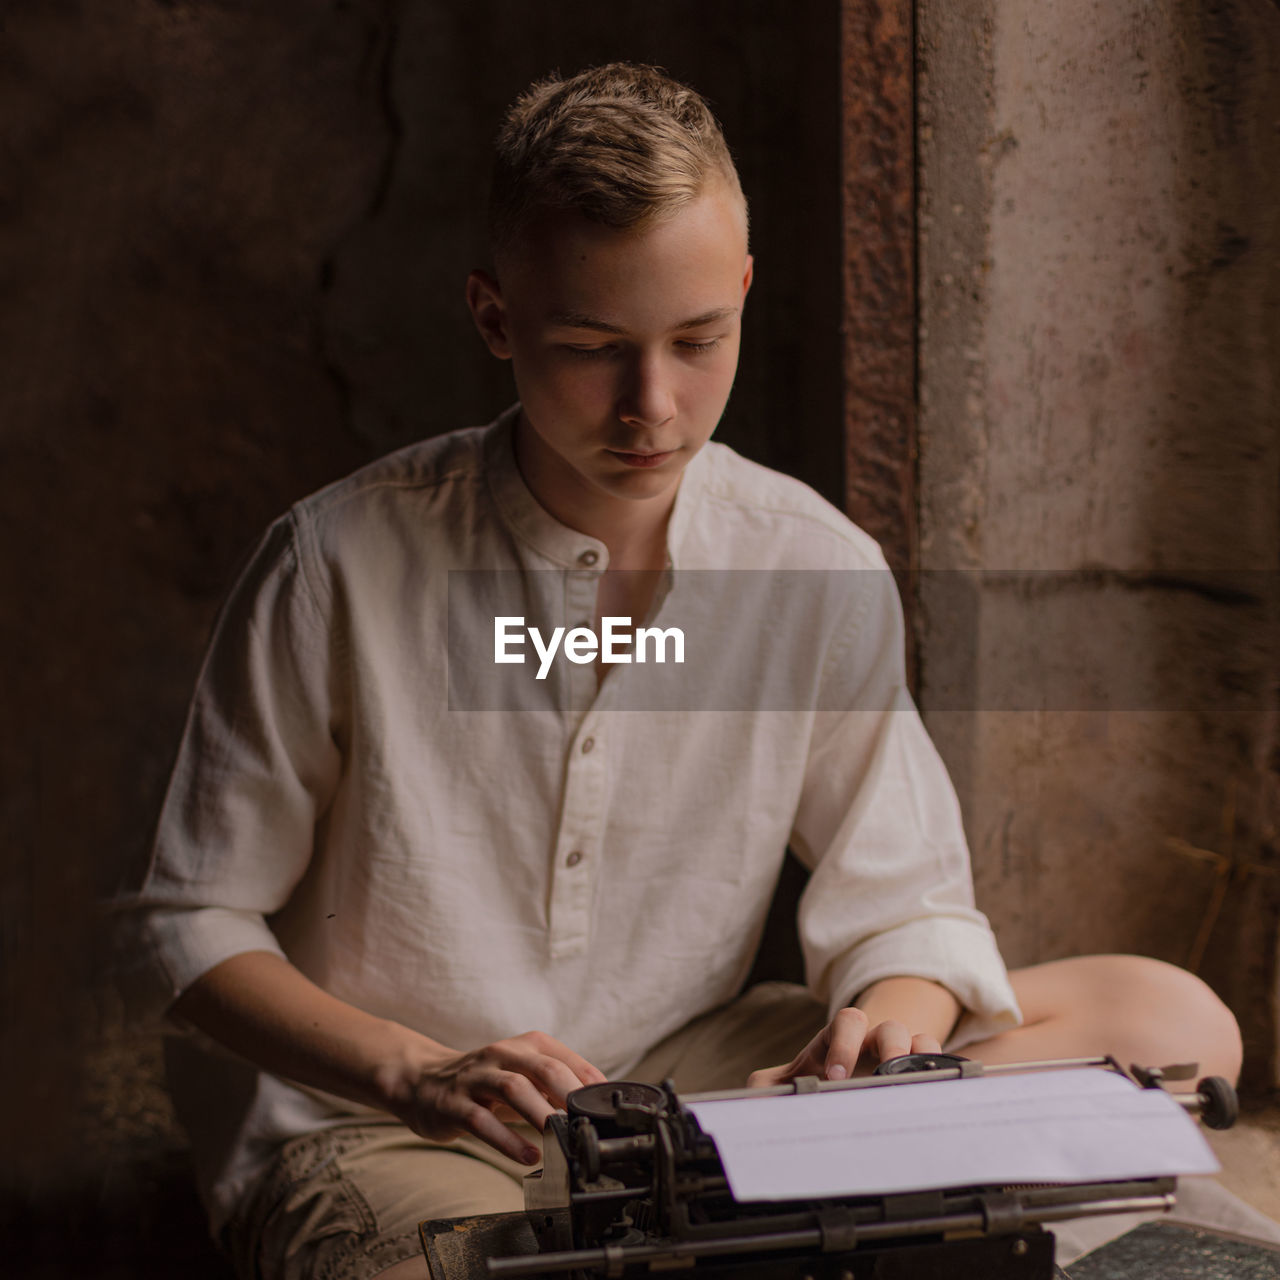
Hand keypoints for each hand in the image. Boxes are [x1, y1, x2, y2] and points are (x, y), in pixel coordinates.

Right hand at [397, 1030, 607, 1164]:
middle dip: (568, 1093)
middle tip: (587, 1120)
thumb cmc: (484, 1082)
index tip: (606, 1108)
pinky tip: (528, 1156)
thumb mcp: (521, 1075)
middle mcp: (501, 1054)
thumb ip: (553, 1087)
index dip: (587, 1082)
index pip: (563, 1058)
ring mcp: (476, 1078)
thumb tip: (595, 1107)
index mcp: (524, 1046)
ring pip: (512, 1088)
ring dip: (540, 1113)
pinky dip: (507, 1140)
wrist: (422, 1081)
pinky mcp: (453, 1104)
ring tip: (560, 1138)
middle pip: (542, 1067)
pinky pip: (481, 1120)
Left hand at [746, 1006, 942, 1086]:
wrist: (840, 1085)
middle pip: (889, 1027)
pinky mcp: (917, 1075)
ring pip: (919, 1042)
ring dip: (922, 1058)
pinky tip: (946, 1091)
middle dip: (890, 1047)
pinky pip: (939, 1064)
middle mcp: (872, 1041)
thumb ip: (765, 1087)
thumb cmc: (813, 1079)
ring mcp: (898, 1055)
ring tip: (919, 1083)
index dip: (843, 1045)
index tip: (835, 1076)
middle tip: (886, 1076)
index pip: (845, 1023)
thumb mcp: (785, 1082)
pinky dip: (945, 1072)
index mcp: (838, 1037)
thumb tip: (753, 1100)